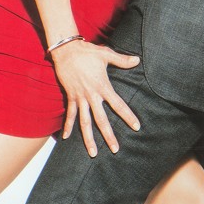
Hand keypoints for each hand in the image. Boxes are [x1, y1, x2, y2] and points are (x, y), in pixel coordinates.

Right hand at [50, 40, 140, 156]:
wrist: (65, 51)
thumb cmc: (88, 52)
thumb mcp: (106, 55)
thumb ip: (122, 60)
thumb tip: (137, 60)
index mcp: (103, 87)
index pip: (119, 105)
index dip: (128, 116)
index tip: (136, 127)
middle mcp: (91, 96)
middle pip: (101, 120)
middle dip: (109, 135)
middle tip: (116, 149)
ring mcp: (80, 98)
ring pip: (85, 122)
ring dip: (88, 138)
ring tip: (93, 152)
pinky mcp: (70, 96)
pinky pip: (70, 114)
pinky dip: (68, 125)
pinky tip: (66, 137)